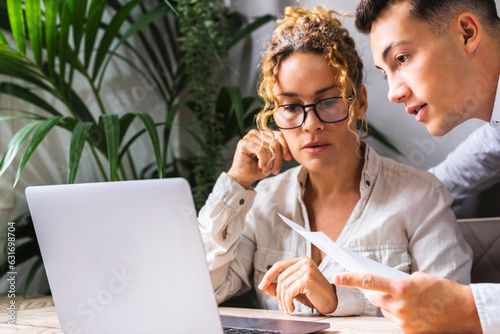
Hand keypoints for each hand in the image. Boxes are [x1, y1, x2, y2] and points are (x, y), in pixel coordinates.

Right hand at [227, 129, 291, 187]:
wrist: (243, 178)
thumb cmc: (257, 169)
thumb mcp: (272, 160)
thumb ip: (279, 152)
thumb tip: (289, 152)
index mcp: (264, 135)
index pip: (280, 135)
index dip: (286, 147)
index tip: (288, 158)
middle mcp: (256, 133)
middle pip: (275, 142)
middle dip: (277, 159)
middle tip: (275, 171)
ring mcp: (249, 137)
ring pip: (268, 147)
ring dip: (269, 162)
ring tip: (266, 170)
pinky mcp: (243, 143)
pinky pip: (260, 150)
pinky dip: (263, 160)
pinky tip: (261, 166)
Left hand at [258, 257, 337, 313]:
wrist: (331, 302)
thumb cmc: (314, 294)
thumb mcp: (294, 289)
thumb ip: (281, 286)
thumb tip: (265, 286)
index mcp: (301, 261)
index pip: (279, 266)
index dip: (269, 276)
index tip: (262, 285)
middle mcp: (304, 262)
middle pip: (281, 277)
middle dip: (278, 294)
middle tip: (282, 305)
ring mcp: (306, 270)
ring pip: (284, 285)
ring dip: (283, 300)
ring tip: (288, 308)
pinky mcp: (307, 279)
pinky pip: (289, 292)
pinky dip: (288, 302)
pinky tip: (291, 308)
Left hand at [333, 272, 480, 333]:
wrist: (465, 311)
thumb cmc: (443, 290)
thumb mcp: (418, 277)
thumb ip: (397, 281)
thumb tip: (382, 284)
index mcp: (401, 287)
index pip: (369, 281)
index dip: (350, 279)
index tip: (337, 276)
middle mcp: (400, 305)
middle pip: (374, 297)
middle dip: (373, 292)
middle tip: (378, 287)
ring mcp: (404, 321)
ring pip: (384, 310)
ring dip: (389, 304)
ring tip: (408, 301)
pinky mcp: (409, 332)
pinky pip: (395, 321)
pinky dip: (399, 315)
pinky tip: (413, 311)